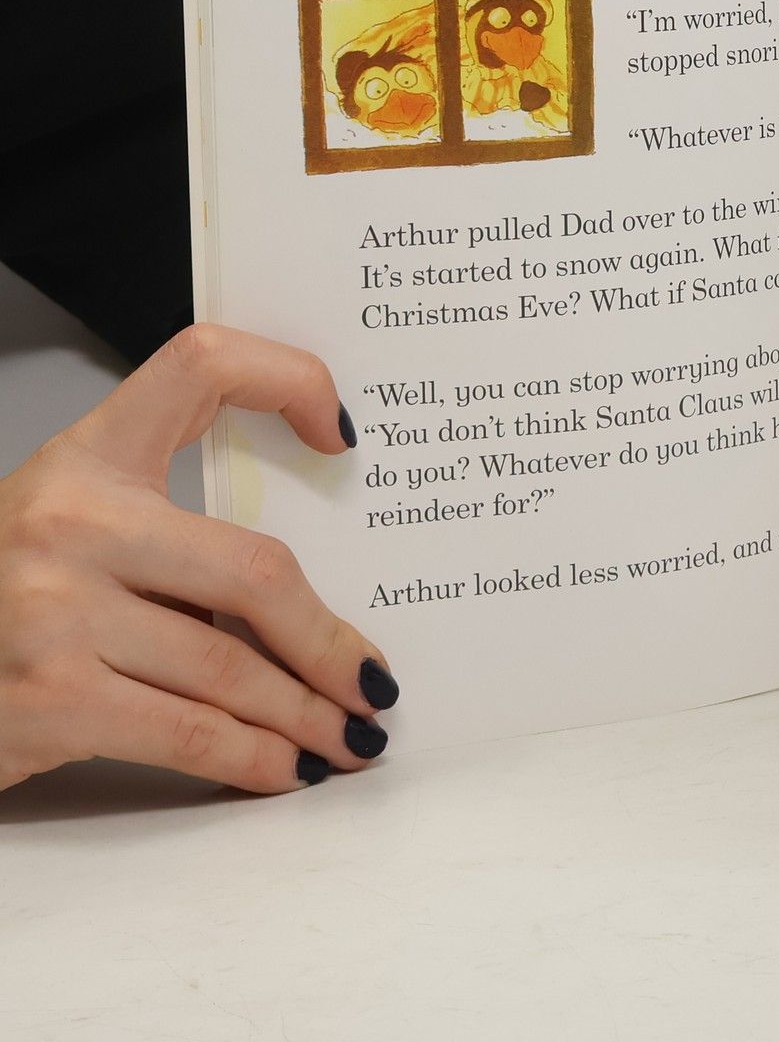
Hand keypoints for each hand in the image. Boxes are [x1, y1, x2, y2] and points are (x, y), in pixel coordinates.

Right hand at [0, 325, 396, 792]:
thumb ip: (169, 535)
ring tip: (349, 734)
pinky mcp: (47, 701)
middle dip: (330, 642)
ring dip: (307, 715)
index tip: (343, 436)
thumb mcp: (72, 529)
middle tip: (374, 680)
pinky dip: (252, 760)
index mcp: (88, 457)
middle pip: (254, 570)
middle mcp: (73, 523)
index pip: (202, 366)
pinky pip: (187, 732)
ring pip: (232, 668)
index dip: (287, 379)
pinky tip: (286, 770)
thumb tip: (302, 602)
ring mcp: (56, 613)